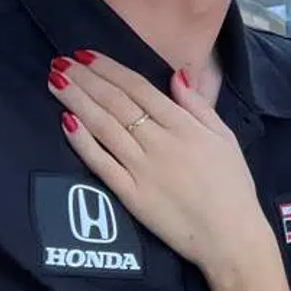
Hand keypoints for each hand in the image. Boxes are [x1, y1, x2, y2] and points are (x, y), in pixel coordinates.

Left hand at [47, 51, 273, 272]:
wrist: (231, 236)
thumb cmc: (233, 186)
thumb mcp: (226, 138)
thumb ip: (199, 106)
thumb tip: (176, 75)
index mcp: (184, 126)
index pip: (139, 89)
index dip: (110, 69)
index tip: (86, 54)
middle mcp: (159, 142)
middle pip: (116, 103)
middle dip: (86, 79)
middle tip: (60, 62)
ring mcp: (142, 169)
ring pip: (103, 127)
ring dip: (78, 102)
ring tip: (56, 82)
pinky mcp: (130, 195)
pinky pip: (101, 164)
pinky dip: (83, 142)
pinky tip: (66, 122)